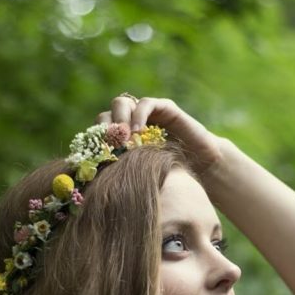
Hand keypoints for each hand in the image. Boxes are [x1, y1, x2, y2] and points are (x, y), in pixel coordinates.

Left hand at [96, 94, 224, 178]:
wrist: (204, 170)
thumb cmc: (172, 179)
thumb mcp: (140, 177)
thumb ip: (120, 175)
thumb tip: (90, 191)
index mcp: (122, 139)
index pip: (99, 130)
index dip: (94, 140)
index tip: (94, 155)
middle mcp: (132, 123)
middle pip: (106, 114)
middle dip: (104, 129)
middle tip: (108, 146)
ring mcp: (147, 113)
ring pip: (122, 103)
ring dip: (118, 119)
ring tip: (122, 139)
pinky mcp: (165, 108)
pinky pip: (146, 104)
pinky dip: (138, 115)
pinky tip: (137, 132)